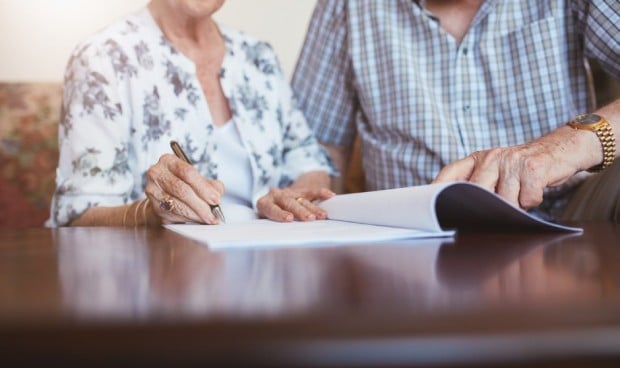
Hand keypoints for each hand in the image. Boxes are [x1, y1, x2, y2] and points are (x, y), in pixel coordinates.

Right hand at [145, 154, 224, 223]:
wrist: (164, 195)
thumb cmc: (184, 184)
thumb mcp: (198, 179)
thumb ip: (211, 184)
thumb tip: (217, 194)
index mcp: (169, 161)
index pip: (188, 173)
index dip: (204, 188)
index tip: (216, 199)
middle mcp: (157, 173)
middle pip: (182, 190)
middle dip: (201, 204)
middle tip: (214, 214)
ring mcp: (153, 190)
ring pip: (177, 205)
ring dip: (195, 214)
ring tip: (208, 219)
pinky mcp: (154, 206)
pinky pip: (173, 214)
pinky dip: (188, 219)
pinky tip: (197, 220)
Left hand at [256, 187, 334, 221]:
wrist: (273, 203)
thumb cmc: (268, 219)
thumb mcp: (265, 224)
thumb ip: (270, 228)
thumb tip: (279, 241)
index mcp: (263, 203)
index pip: (271, 208)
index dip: (280, 213)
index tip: (289, 218)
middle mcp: (275, 195)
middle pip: (288, 202)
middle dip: (300, 211)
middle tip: (309, 219)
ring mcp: (289, 192)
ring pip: (302, 199)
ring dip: (313, 208)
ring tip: (322, 216)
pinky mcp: (300, 190)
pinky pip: (312, 191)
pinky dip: (321, 193)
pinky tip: (330, 195)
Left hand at [433, 127, 593, 208]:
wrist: (559, 150)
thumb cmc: (523, 167)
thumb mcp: (496, 170)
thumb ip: (478, 184)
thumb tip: (458, 209)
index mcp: (478, 158)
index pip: (451, 173)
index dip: (437, 189)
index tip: (427, 204)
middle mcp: (492, 157)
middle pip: (478, 193)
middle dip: (488, 206)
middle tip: (497, 208)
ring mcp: (512, 161)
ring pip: (505, 200)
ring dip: (515, 204)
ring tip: (521, 192)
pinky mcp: (532, 168)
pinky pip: (527, 199)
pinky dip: (533, 200)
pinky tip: (534, 189)